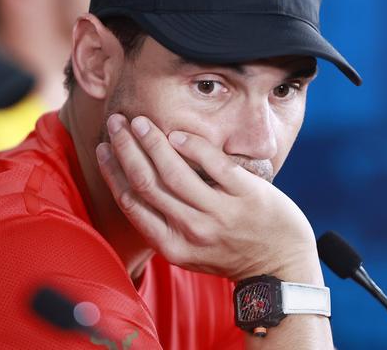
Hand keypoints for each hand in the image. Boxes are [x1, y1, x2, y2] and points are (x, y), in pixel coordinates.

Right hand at [96, 114, 322, 282]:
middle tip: (116, 122)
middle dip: (125, 148)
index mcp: (171, 246)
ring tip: (139, 121)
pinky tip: (176, 133)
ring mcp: (219, 214)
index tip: (104, 147)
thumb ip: (164, 224)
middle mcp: (191, 232)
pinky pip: (213, 163)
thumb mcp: (190, 250)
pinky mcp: (246, 195)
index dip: (112, 171)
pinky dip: (191, 145)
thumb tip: (134, 185)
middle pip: (146, 182)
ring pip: (173, 172)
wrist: (282, 265)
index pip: (131, 202)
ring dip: (151, 142)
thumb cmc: (230, 253)